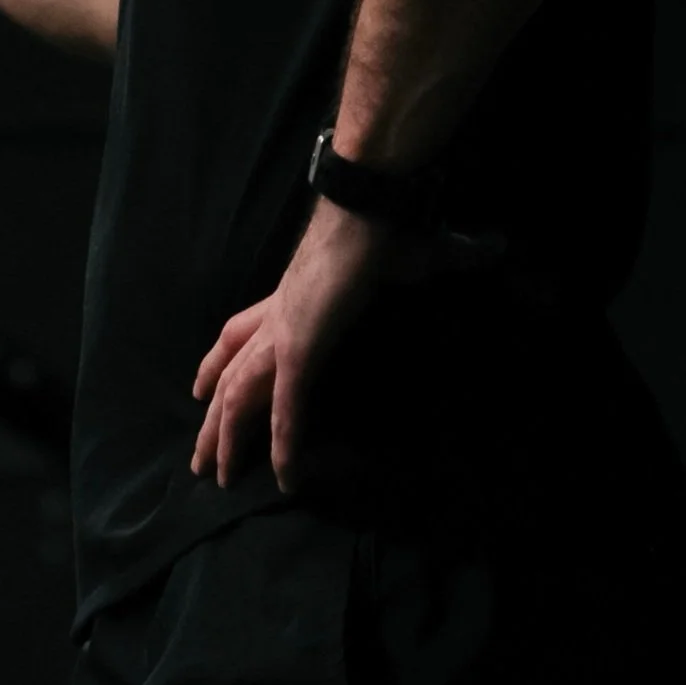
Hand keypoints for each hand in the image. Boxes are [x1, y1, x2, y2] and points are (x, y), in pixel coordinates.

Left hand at [190, 198, 404, 494]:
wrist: (367, 205)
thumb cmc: (380, 223)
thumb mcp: (397, 254)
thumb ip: (428, 262)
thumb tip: (488, 250)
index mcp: (289, 296)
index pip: (238, 332)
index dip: (215, 362)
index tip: (198, 388)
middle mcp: (276, 316)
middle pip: (228, 373)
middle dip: (211, 418)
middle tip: (198, 459)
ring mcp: (284, 333)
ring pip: (240, 398)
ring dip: (228, 440)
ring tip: (218, 479)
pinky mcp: (301, 349)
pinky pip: (286, 408)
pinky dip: (285, 445)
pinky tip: (285, 477)